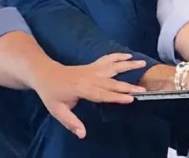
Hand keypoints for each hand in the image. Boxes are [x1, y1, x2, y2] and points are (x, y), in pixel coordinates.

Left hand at [32, 53, 146, 138]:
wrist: (45, 73)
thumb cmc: (51, 94)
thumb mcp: (57, 111)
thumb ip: (71, 122)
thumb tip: (83, 134)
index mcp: (82, 89)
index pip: (102, 95)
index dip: (116, 97)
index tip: (131, 99)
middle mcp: (90, 77)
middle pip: (112, 82)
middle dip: (128, 86)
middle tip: (143, 89)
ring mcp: (92, 69)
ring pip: (113, 66)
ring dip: (128, 65)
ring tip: (142, 63)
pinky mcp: (93, 65)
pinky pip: (107, 58)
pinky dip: (118, 56)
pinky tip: (128, 55)